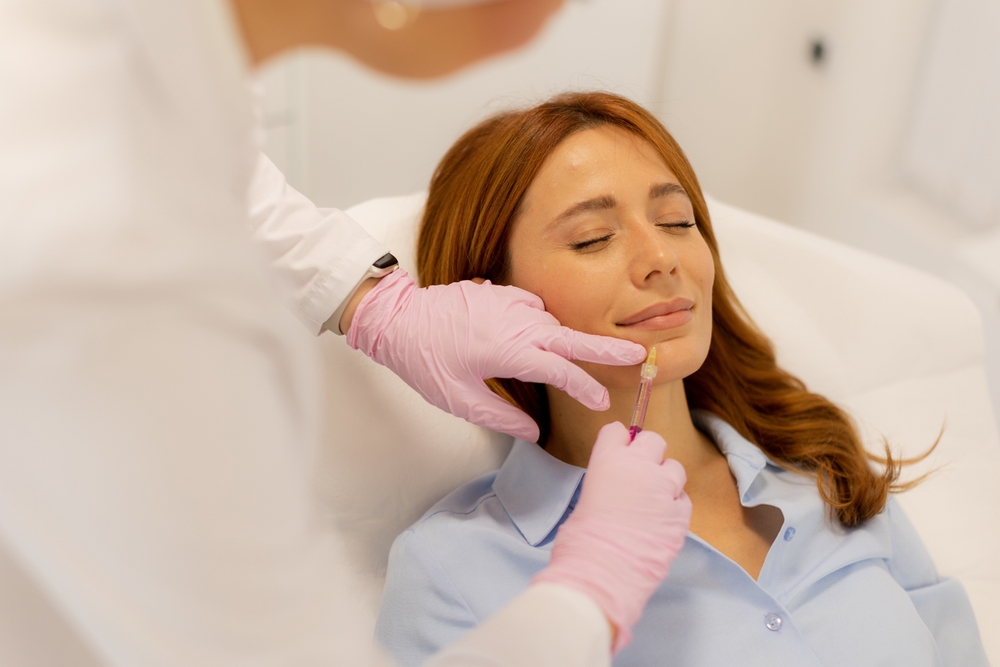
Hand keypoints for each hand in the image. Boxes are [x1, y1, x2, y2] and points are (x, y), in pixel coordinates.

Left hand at [346, 270, 645, 440]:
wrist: (397, 318)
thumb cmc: (425, 362)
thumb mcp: (460, 401)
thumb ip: (501, 418)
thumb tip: (533, 432)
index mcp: (510, 351)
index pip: (561, 371)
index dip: (586, 387)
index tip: (602, 402)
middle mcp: (517, 323)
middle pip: (572, 338)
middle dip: (607, 348)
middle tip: (640, 353)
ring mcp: (509, 303)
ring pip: (552, 323)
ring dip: (571, 338)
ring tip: (592, 352)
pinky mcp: (500, 292)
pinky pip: (534, 308)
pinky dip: (544, 322)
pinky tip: (541, 335)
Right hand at [532, 422, 691, 651]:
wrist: (602, 574)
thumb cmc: (580, 542)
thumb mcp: (585, 500)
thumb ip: (605, 484)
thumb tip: (613, 489)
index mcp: (609, 459)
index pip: (617, 431)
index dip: (618, 442)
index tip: (618, 452)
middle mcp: (641, 467)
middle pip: (653, 440)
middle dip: (648, 453)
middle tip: (639, 474)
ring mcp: (665, 490)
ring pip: (675, 468)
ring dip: (666, 479)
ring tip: (653, 500)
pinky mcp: (681, 515)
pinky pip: (684, 500)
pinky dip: (675, 506)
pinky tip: (662, 521)